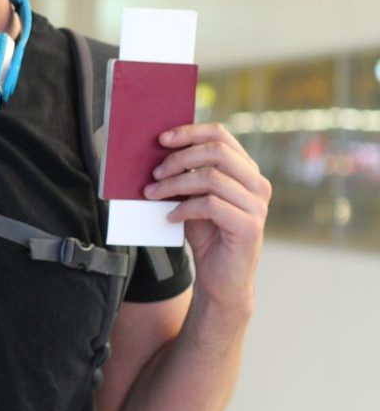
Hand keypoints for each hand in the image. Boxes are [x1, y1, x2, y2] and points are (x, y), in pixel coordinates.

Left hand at [144, 123, 270, 319]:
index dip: (190, 132)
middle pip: (216, 152)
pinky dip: (184, 208)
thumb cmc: (207, 233)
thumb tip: (159, 150)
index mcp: (246, 170)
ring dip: (174, 185)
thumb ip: (187, 174)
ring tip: (153, 195)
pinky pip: (210, 205)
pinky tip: (170, 217)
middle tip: (154, 173)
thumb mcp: (194, 196)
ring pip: (210, 178)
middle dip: (179, 159)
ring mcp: (257, 205)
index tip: (162, 139)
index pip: (221, 135)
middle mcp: (257, 184)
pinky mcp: (249, 227)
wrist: (221, 278)